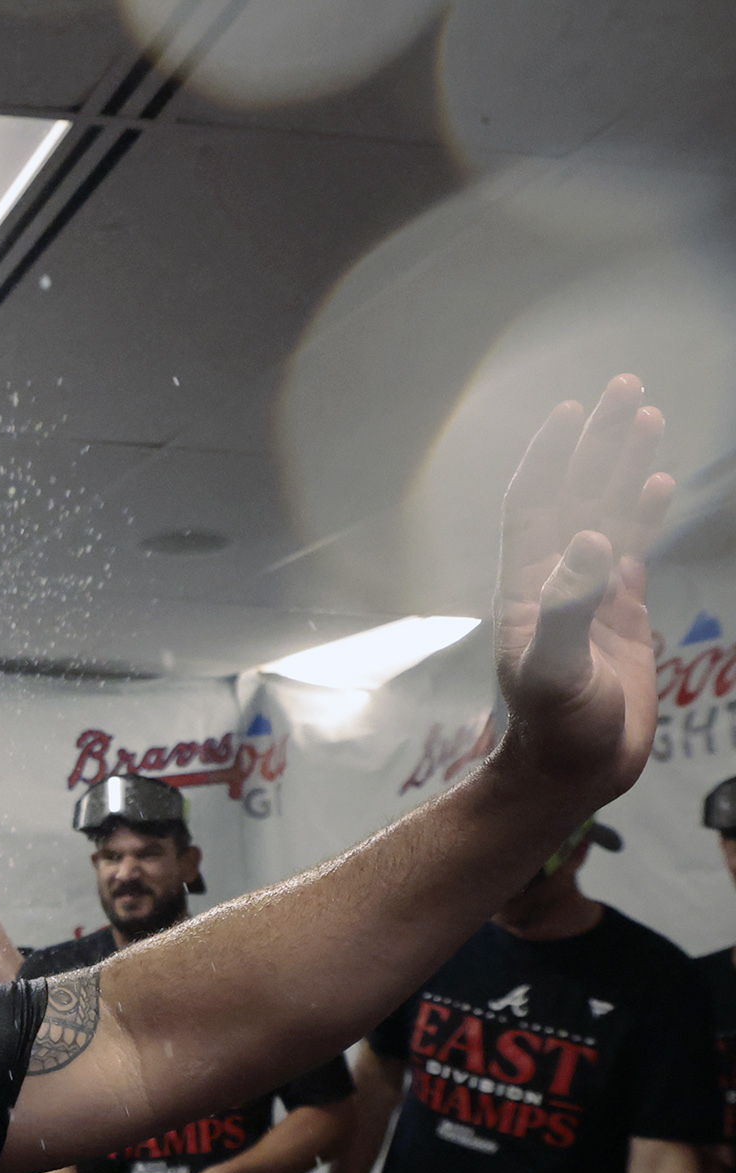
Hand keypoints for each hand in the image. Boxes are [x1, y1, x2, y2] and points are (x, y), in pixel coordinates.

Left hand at [492, 374, 675, 807]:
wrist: (573, 771)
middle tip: (624, 385)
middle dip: (596, 440)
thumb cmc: (554, 727)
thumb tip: (587, 541)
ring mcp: (588, 592)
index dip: (548, 456)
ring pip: (609, 511)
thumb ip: (569, 606)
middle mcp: (555, 578)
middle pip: (576, 491)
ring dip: (625, 464)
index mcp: (528, 584)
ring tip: (647, 414)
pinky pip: (634, 548)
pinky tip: (660, 480)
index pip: (533, 503)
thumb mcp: (556, 669)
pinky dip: (647, 514)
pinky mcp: (620, 612)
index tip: (568, 410)